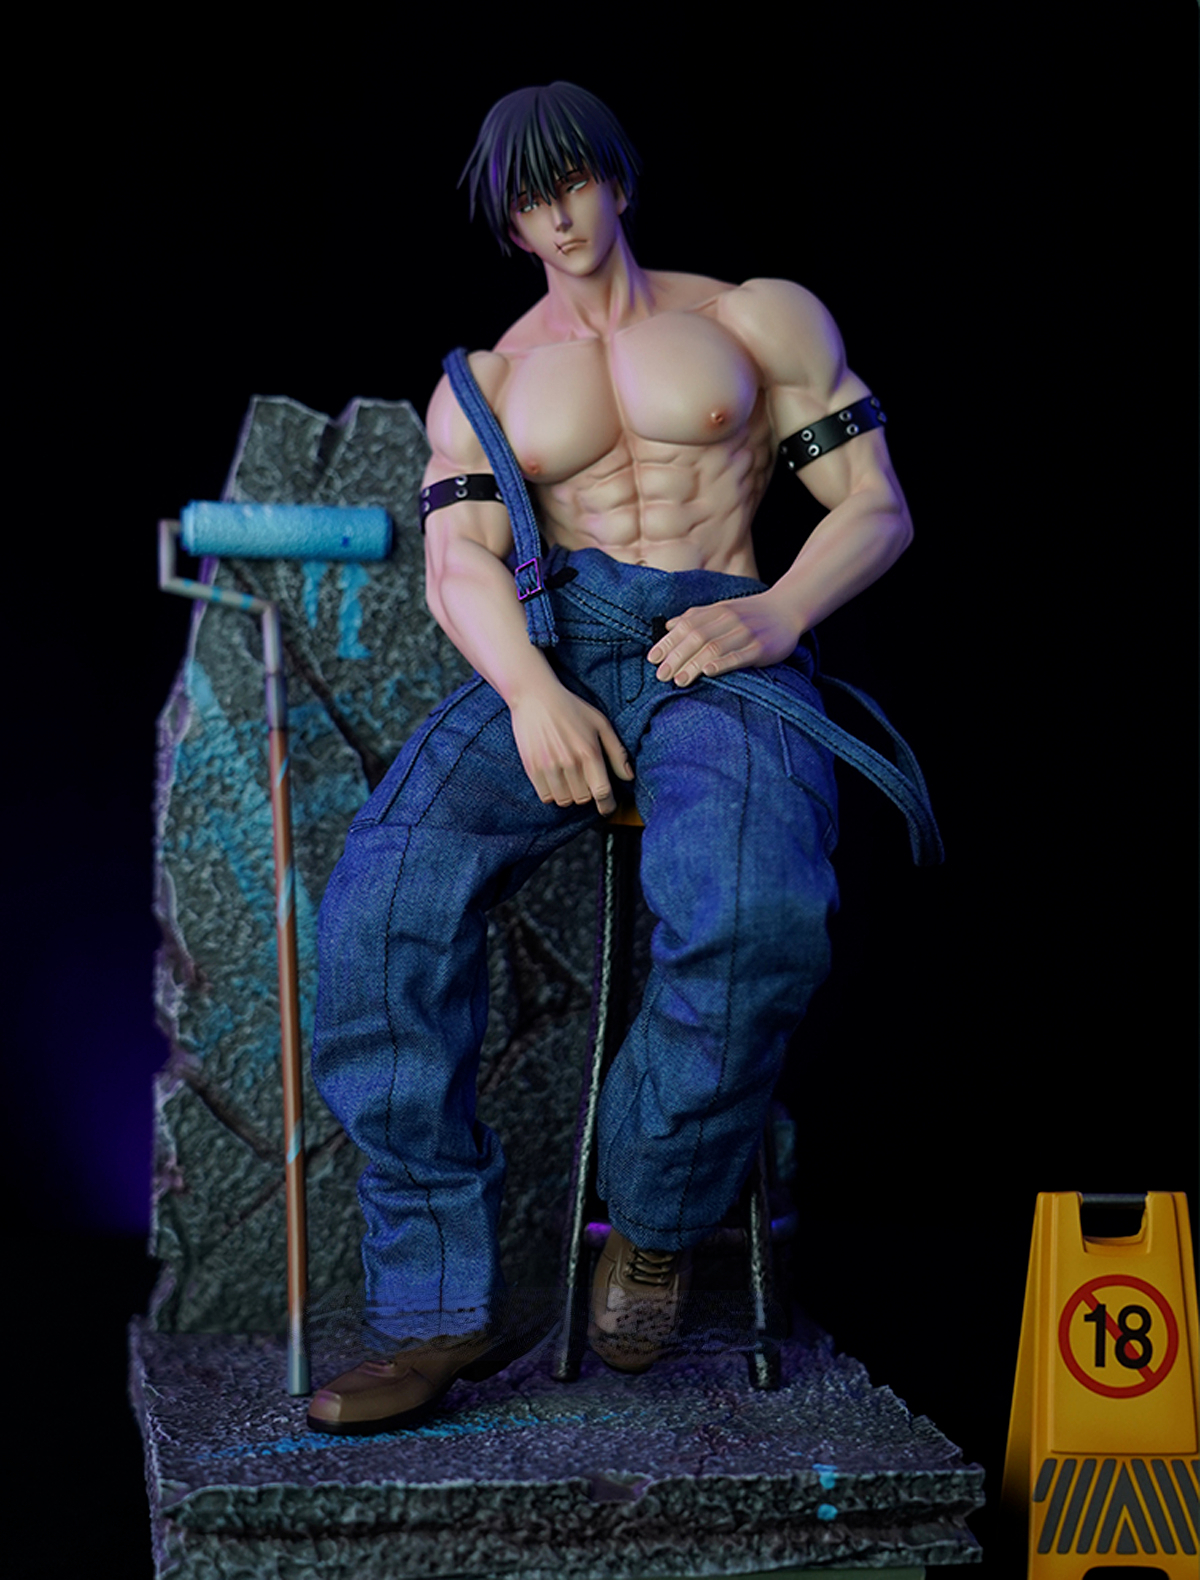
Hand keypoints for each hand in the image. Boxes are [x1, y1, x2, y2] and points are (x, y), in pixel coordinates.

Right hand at [509, 683, 633, 814]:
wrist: (535, 696)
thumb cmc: (571, 708)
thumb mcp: (600, 724)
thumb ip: (617, 752)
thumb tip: (628, 776)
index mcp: (589, 752)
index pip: (602, 792)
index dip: (607, 805)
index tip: (607, 808)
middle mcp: (570, 762)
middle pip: (583, 799)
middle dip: (587, 794)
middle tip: (585, 781)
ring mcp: (549, 766)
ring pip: (564, 800)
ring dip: (570, 795)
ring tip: (569, 779)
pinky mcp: (532, 768)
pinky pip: (546, 796)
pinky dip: (552, 793)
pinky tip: (555, 779)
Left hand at [647, 592, 801, 686]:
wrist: (787, 609)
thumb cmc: (750, 613)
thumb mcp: (722, 609)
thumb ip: (696, 617)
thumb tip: (667, 626)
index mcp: (717, 611)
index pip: (687, 626)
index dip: (668, 642)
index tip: (653, 658)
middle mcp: (729, 620)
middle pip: (697, 638)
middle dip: (676, 657)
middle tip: (661, 675)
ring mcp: (746, 633)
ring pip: (715, 648)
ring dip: (694, 664)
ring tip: (679, 680)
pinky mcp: (761, 648)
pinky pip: (740, 656)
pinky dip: (723, 663)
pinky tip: (709, 672)